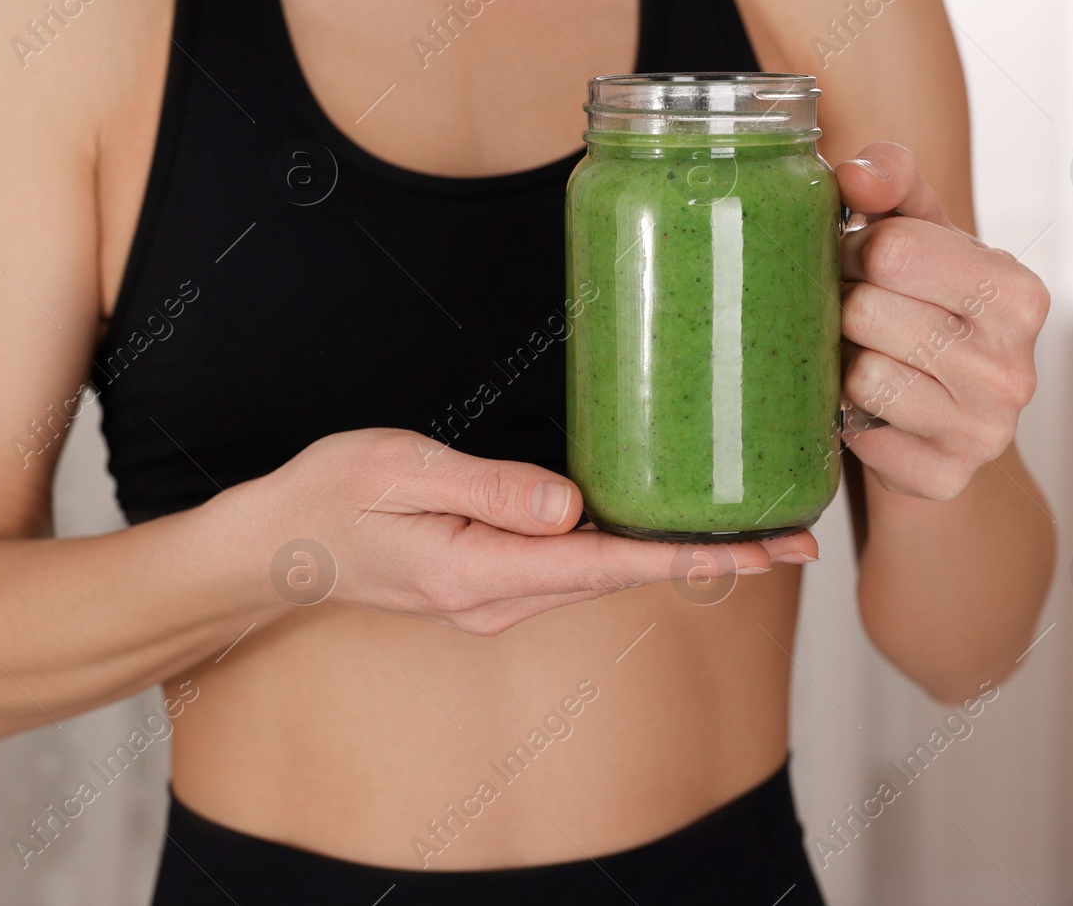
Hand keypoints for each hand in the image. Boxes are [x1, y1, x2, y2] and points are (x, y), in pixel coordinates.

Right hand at [253, 429, 816, 634]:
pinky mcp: (490, 587)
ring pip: (603, 577)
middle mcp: (499, 600)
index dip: (696, 556)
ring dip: (674, 556)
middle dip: (710, 558)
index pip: (611, 565)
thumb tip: (572, 506)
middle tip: (794, 533)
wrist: (279, 548)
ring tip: (746, 530)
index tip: (770, 552)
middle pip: (625, 578)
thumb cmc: (332, 497)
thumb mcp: (402, 470)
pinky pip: (573, 569)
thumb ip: (490, 489)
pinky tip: (655, 528)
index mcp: (481, 571)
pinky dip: (626, 551)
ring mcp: (495, 602)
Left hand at [835, 142, 1049, 500]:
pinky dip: (845, 419)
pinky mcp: (943, 477)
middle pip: (867, 310)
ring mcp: (986, 430)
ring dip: (840, 363)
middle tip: (853, 314)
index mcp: (1018, 292)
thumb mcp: (918, 234)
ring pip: (859, 375)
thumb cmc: (922, 309)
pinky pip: (858, 435)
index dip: (853, 249)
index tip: (858, 263)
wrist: (938, 420)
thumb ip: (892, 181)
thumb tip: (855, 174)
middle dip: (842, 306)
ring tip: (860, 357)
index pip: (894, 247)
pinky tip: (866, 410)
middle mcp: (1015, 366)